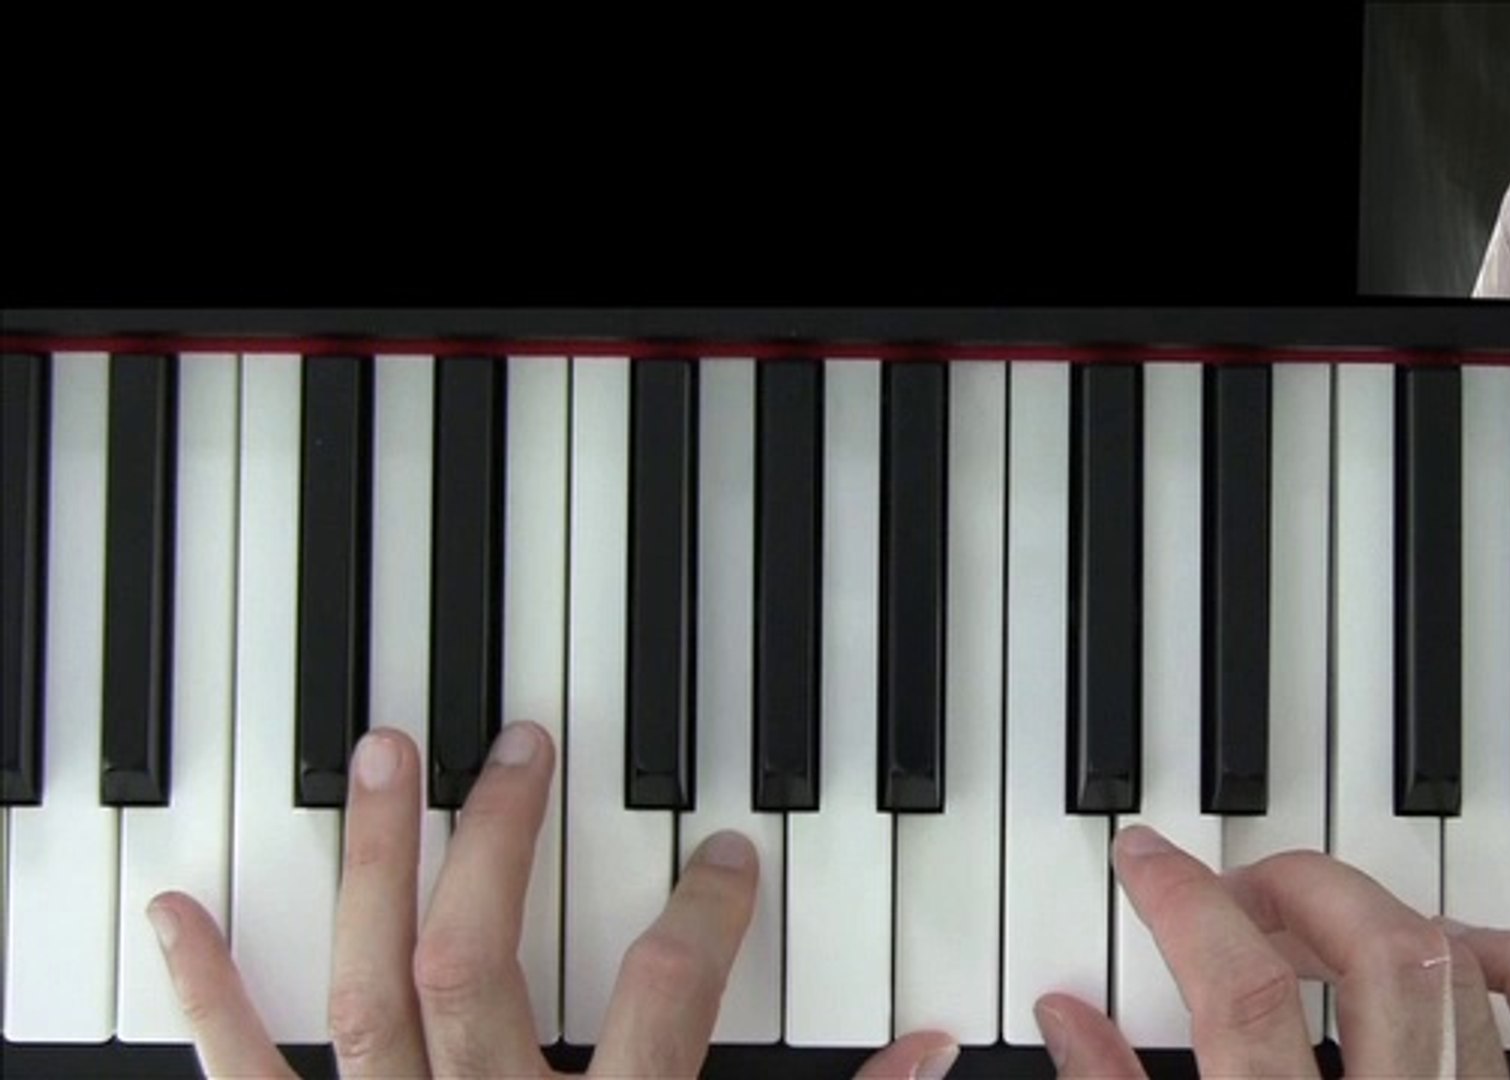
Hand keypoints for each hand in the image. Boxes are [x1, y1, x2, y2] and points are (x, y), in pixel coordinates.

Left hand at [146, 722, 958, 1077]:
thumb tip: (929, 1049)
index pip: (665, 994)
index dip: (705, 908)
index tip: (724, 854)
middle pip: (477, 963)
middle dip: (500, 842)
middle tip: (521, 746)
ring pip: (366, 989)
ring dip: (375, 864)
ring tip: (384, 755)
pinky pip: (244, 1079)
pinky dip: (209, 996)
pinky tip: (182, 916)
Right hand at [1033, 825, 1509, 1077]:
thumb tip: (1066, 1015)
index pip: (1241, 996)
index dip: (1184, 904)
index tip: (1146, 856)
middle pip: (1375, 955)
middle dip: (1297, 887)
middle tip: (1240, 886)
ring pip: (1464, 973)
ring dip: (1388, 913)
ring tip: (1330, 914)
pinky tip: (1469, 950)